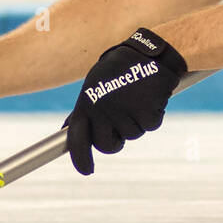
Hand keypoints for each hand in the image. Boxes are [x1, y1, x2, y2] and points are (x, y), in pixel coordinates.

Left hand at [65, 28, 187, 174]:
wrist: (151, 51)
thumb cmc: (122, 67)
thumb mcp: (96, 84)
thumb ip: (84, 109)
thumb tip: (67, 129)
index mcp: (87, 102)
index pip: (77, 139)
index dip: (80, 159)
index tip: (86, 171)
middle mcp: (103, 110)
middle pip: (107, 145)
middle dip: (116, 140)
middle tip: (124, 124)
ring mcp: (125, 113)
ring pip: (133, 134)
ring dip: (138, 121)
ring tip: (139, 96)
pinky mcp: (147, 113)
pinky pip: (151, 125)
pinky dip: (154, 114)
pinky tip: (152, 95)